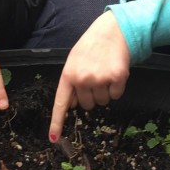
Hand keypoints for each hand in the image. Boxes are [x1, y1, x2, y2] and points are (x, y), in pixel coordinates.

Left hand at [49, 11, 129, 142]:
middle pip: (87, 105)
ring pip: (102, 102)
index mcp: (68, 74)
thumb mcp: (74, 61)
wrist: (113, 30)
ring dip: (105, 91)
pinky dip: (117, 87)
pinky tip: (115, 72)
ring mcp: (100, 79)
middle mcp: (82, 78)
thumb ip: (70, 82)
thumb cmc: (92, 46)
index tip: (53, 139)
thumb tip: (70, 106)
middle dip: (91, 95)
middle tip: (95, 76)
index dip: (57, 122)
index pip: (60, 103)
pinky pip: (116, 95)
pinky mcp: (117, 78)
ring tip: (104, 71)